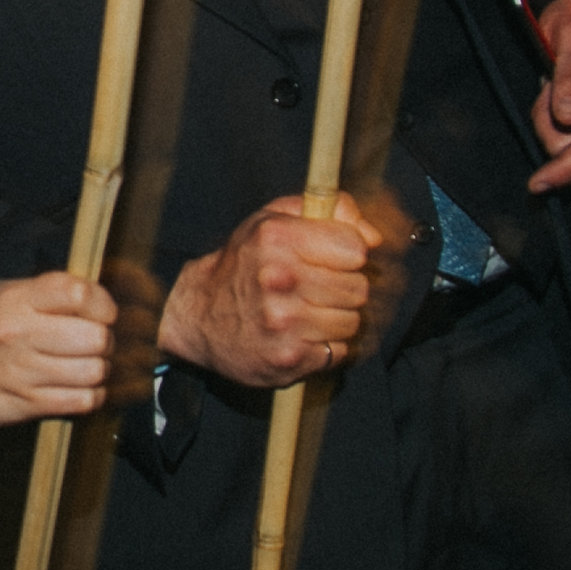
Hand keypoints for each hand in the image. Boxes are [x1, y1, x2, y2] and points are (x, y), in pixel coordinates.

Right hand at [0, 271, 117, 427]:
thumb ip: (41, 293)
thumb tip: (90, 296)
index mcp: (15, 300)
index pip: (79, 293)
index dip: (102, 305)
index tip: (102, 314)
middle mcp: (20, 333)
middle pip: (95, 337)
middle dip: (104, 342)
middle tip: (94, 345)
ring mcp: (23, 371)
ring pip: (93, 372)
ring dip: (98, 372)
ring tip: (86, 368)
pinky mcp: (24, 404)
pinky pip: (80, 401)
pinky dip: (90, 396)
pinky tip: (79, 389)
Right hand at [156, 191, 409, 387]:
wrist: (197, 316)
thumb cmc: (243, 264)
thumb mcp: (275, 219)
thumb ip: (330, 211)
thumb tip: (373, 236)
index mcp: (277, 238)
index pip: (355, 248)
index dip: (349, 254)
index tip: (333, 258)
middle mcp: (279, 279)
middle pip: (358, 288)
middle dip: (344, 288)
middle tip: (317, 288)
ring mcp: (283, 322)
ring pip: (352, 321)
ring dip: (336, 319)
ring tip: (308, 313)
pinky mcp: (287, 358)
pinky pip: (339, 351)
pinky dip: (327, 346)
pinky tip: (302, 335)